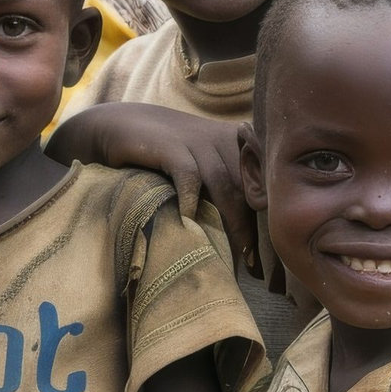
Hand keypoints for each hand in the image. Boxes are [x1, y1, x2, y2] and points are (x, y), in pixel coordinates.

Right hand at [49, 104, 257, 265]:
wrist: (121, 125)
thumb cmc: (167, 155)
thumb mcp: (203, 164)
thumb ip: (227, 188)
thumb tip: (250, 239)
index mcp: (237, 142)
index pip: (264, 182)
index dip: (269, 217)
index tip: (268, 255)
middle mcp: (223, 139)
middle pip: (248, 187)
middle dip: (254, 228)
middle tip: (257, 266)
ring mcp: (197, 141)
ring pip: (224, 185)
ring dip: (232, 223)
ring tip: (237, 255)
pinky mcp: (170, 146)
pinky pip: (189, 175)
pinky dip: (192, 199)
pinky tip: (191, 222)